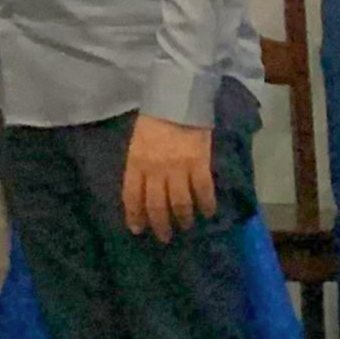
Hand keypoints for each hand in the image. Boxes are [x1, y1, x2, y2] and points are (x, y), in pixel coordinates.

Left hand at [121, 112, 216, 241]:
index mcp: (135, 163)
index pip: (132, 196)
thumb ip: (138, 166)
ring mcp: (178, 168)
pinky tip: (208, 213)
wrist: (178, 100)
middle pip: (155, 205)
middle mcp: (154, 170)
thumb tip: (141, 190)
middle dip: (160, 225)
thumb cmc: (154, 121)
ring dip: (183, 218)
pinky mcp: (200, 164)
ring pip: (179, 202)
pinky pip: (203, 190)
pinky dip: (206, 204)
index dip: (135, 216)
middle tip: (164, 237)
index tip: (138, 230)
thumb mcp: (137, 144)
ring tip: (186, 226)